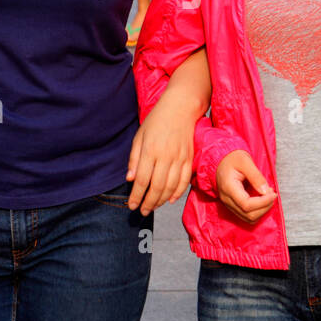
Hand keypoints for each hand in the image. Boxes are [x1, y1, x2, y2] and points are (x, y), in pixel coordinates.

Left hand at [126, 96, 197, 214]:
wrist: (181, 108)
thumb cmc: (157, 120)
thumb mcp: (140, 136)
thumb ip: (134, 158)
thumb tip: (130, 179)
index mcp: (150, 150)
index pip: (142, 180)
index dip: (136, 196)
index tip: (132, 205)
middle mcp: (166, 156)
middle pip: (157, 187)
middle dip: (148, 203)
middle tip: (142, 211)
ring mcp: (180, 158)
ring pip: (170, 187)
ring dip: (161, 201)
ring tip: (153, 207)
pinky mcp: (189, 159)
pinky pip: (184, 181)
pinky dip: (177, 193)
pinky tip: (170, 200)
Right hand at [215, 150, 276, 223]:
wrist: (222, 161)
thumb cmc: (233, 159)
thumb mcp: (245, 161)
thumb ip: (256, 176)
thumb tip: (266, 192)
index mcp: (228, 188)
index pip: (246, 205)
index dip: (263, 202)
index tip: (273, 193)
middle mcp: (226, 199)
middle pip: (248, 215)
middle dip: (265, 207)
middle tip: (272, 194)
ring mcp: (229, 204)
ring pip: (248, 218)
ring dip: (262, 210)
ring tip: (268, 196)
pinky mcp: (233, 206)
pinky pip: (247, 216)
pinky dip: (258, 211)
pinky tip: (262, 199)